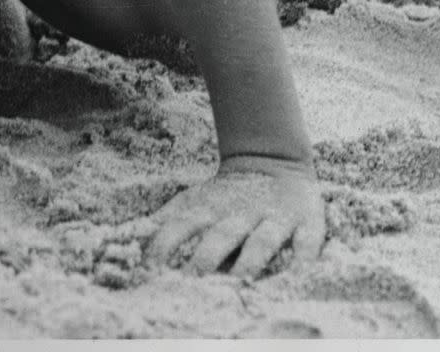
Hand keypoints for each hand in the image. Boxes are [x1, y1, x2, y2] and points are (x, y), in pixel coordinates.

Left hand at [149, 159, 324, 279]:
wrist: (274, 158)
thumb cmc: (227, 194)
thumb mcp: (195, 201)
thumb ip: (168, 220)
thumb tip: (132, 237)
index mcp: (210, 210)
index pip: (181, 226)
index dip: (166, 244)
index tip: (150, 268)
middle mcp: (240, 214)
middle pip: (221, 236)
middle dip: (208, 256)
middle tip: (194, 278)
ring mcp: (274, 218)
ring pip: (262, 241)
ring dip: (252, 260)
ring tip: (243, 281)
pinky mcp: (306, 221)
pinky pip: (307, 241)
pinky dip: (305, 256)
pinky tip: (301, 273)